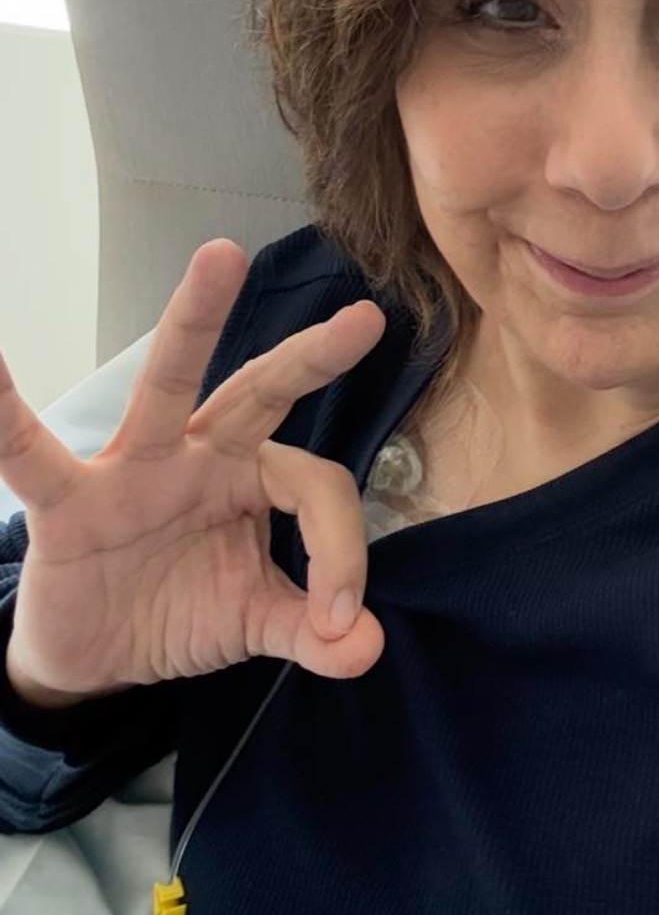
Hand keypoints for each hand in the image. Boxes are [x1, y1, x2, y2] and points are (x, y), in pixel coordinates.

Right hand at [0, 239, 387, 704]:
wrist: (98, 656)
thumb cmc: (181, 612)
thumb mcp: (253, 621)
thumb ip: (313, 632)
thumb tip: (367, 648)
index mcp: (254, 479)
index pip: (316, 488)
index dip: (341, 552)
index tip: (339, 619)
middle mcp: (202, 455)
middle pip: (262, 391)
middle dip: (311, 357)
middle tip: (365, 320)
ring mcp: (136, 469)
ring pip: (168, 387)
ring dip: (194, 323)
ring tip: (222, 257)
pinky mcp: (72, 502)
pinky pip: (34, 454)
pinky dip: (6, 413)